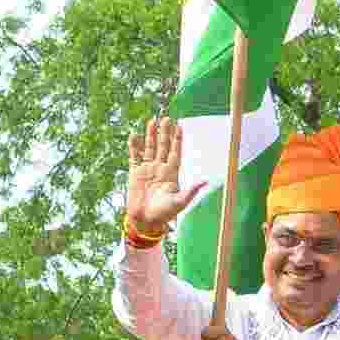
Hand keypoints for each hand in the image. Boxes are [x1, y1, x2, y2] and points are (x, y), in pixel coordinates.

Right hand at [127, 117, 206, 232]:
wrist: (145, 221)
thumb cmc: (164, 214)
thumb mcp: (180, 202)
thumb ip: (191, 191)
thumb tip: (205, 182)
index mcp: (172, 173)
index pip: (176, 152)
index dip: (177, 140)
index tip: (179, 126)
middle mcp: (160, 168)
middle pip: (164, 146)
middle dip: (165, 133)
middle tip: (166, 118)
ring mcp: (147, 169)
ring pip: (150, 148)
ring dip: (151, 135)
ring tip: (152, 121)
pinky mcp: (135, 173)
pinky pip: (134, 156)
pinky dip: (134, 146)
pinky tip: (134, 135)